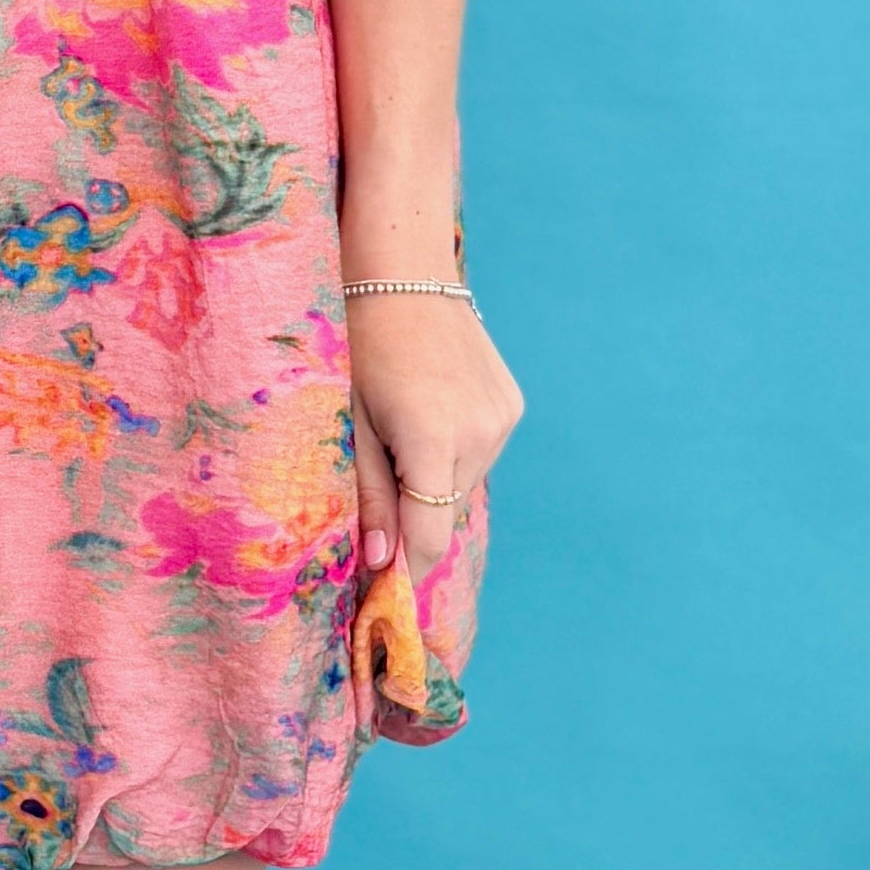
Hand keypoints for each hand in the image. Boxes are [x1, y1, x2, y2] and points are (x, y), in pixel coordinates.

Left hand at [348, 299, 523, 585]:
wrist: (405, 282)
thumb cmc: (365, 354)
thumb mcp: (356, 428)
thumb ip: (372, 497)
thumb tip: (381, 563)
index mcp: (432, 442)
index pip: (428, 536)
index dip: (406, 569)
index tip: (385, 588)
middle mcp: (478, 435)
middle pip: (444, 513)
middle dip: (413, 518)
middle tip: (381, 486)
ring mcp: (501, 421)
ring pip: (463, 484)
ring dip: (435, 482)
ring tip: (406, 433)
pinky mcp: (512, 407)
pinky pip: (480, 453)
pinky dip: (455, 453)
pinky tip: (434, 415)